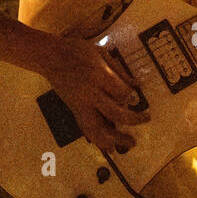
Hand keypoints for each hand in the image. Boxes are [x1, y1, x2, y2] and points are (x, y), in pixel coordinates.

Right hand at [38, 36, 149, 152]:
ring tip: (130, 143)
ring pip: (98, 128)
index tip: (137, 96)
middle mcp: (89, 93)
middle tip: (146, 119)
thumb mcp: (101, 53)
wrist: (51, 57)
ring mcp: (80, 104)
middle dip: (132, 119)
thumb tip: (137, 85)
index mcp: (97, 75)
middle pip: (114, 113)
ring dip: (115, 138)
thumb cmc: (77, 51)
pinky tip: (109, 146)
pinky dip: (99, 140)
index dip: (132, 97)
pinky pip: (87, 129)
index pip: (121, 92)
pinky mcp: (74, 110)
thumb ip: (119, 70)